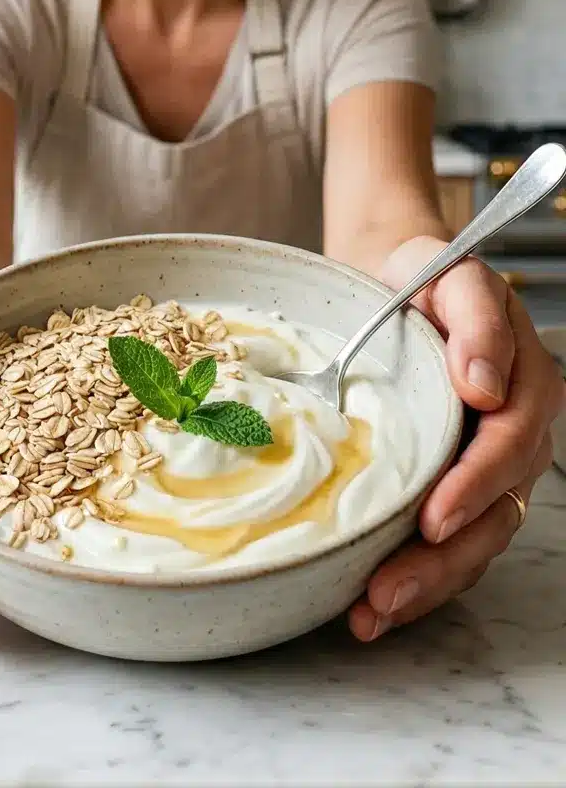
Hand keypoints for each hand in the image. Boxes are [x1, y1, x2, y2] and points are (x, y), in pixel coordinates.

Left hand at [349, 236, 564, 640]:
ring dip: (424, 583)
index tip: (433, 517)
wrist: (392, 284)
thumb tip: (486, 384)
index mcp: (520, 389)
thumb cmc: (421, 281)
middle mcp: (507, 438)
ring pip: (468, 540)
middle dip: (441, 561)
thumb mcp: (452, 278)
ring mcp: (479, 468)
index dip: (474, 486)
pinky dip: (411, 573)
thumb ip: (477, 321)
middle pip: (492, 513)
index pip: (507, 448)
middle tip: (386, 592)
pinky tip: (371, 602)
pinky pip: (441, 539)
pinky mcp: (443, 484)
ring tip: (371, 613)